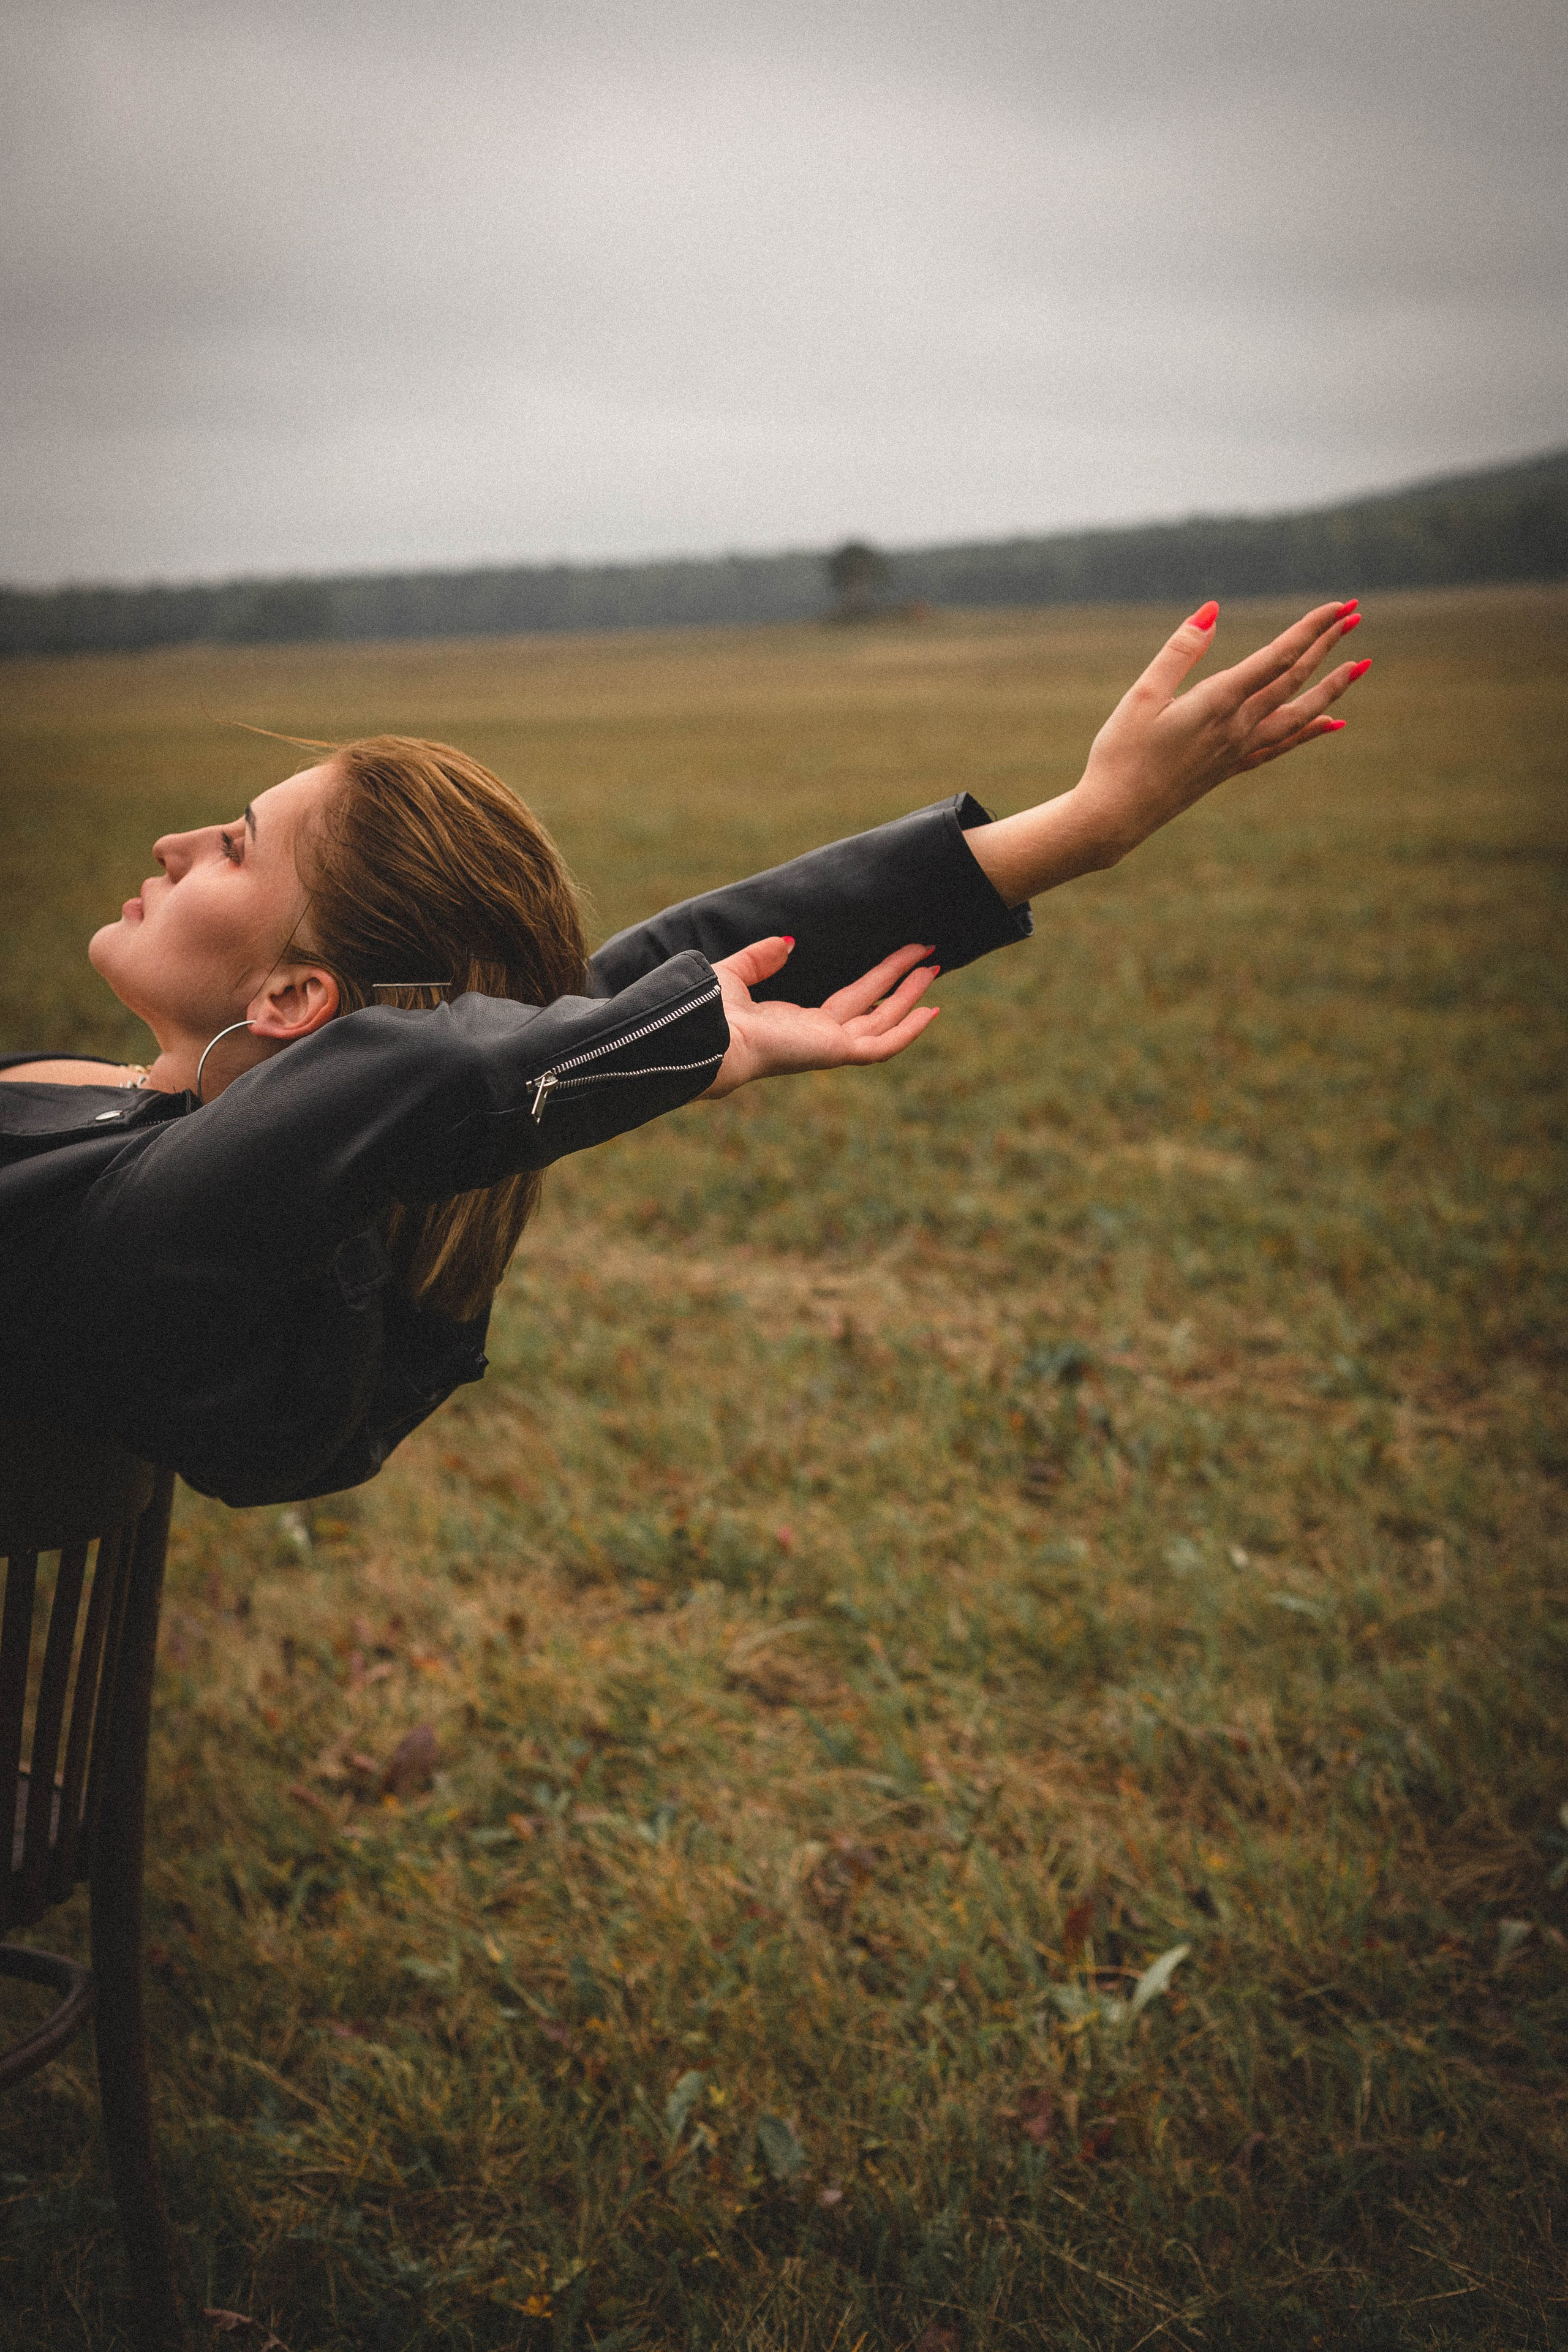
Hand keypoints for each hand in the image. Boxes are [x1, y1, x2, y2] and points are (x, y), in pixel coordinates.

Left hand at [701, 938, 939, 1099]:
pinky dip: (907, 1031)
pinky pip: (882, 1045)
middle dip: (902, 982)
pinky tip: (929, 1011)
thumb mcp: (737, 973)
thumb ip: (761, 957)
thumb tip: (787, 942)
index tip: (900, 959)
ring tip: (934, 969)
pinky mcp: (836, 1053)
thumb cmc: (714, 1011)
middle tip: (930, 958)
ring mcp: (830, 1047)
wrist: (711, 1035)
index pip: (850, 1001)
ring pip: (883, 1022)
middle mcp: (818, 1036)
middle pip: (874, 1007)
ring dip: (909, 997)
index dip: (877, 981)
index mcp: (797, 1022)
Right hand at [1073, 596, 1368, 862]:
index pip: (1276, 658)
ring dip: (1332, 688)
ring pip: (1297, 714)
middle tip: (1355, 615)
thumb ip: (1180, 652)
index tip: (1337, 606)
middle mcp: (1237, 727)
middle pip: (1293, 679)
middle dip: (1327, 645)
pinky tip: (1332, 723)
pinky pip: (1281, 745)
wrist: (1115, 816)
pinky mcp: (1230, 768)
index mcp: (1217, 703)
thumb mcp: (1143, 695)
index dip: (1310, 629)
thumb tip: (1211, 611)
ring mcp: (1237, 750)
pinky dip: (1310, 731)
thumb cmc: (1120, 754)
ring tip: (1360, 667)